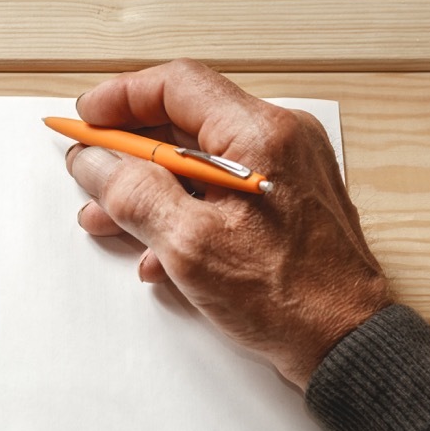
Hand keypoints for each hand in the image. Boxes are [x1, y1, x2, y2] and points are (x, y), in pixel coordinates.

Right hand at [66, 59, 390, 387]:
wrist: (344, 344)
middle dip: (129, 153)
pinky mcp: (284, 207)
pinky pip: (220, 194)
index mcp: (259, 135)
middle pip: (185, 124)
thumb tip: (95, 163)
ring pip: (198, 164)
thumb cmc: (289, 298)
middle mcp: (279, 143)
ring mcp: (285, 174)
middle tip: (90, 172)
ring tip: (108, 220)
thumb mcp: (189, 245)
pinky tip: (157, 252)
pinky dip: (182, 213)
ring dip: (149, 189)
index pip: (177, 86)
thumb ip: (134, 195)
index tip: (86, 121)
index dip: (121, 99)